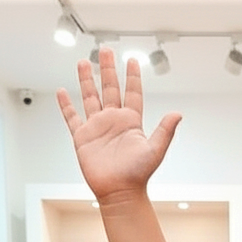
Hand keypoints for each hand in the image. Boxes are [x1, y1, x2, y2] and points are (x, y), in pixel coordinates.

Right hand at [56, 48, 181, 204]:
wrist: (120, 192)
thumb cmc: (138, 175)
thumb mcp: (155, 150)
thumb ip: (165, 131)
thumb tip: (178, 114)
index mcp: (131, 122)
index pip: (132, 93)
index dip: (132, 77)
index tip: (132, 60)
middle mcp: (114, 121)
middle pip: (110, 88)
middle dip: (108, 69)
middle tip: (106, 50)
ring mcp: (97, 128)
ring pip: (90, 97)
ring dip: (87, 80)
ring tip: (84, 62)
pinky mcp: (82, 137)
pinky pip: (72, 117)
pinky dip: (66, 105)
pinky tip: (63, 92)